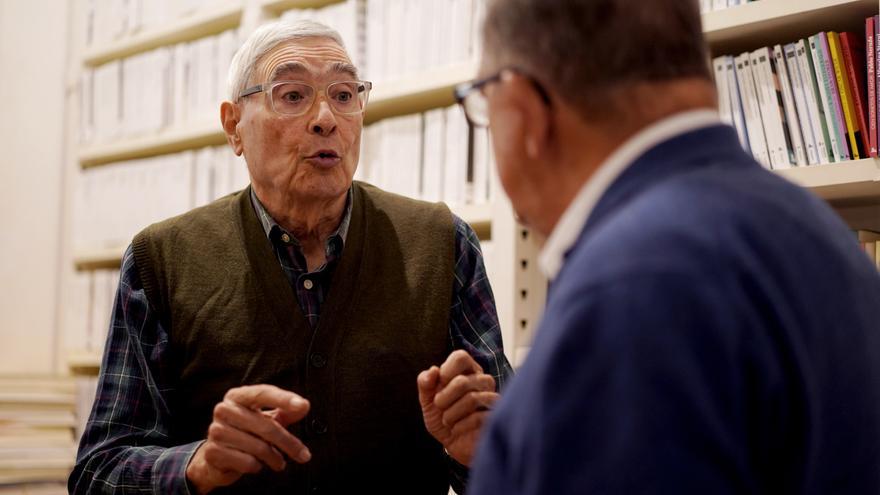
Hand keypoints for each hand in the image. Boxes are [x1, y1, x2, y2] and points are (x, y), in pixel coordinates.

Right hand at [185, 384, 311, 493]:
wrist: (216, 458)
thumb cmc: (246, 433)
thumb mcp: (266, 419)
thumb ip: (286, 412)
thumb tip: (304, 406)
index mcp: (238, 396)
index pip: (263, 393)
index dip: (284, 398)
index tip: (302, 405)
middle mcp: (224, 410)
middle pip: (267, 426)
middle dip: (289, 443)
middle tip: (304, 455)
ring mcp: (216, 431)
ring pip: (259, 447)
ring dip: (274, 458)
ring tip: (277, 461)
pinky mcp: (213, 452)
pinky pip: (247, 462)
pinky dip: (257, 466)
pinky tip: (256, 464)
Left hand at [418, 350, 498, 465]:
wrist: (454, 443)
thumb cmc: (443, 417)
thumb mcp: (427, 400)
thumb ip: (425, 383)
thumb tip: (433, 370)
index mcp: (467, 371)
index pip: (460, 357)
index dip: (446, 370)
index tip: (439, 384)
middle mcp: (482, 381)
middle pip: (462, 382)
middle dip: (443, 398)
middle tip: (438, 407)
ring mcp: (491, 399)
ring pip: (472, 399)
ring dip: (451, 414)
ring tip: (447, 421)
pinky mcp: (495, 418)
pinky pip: (478, 418)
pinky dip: (460, 426)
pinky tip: (456, 429)